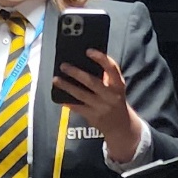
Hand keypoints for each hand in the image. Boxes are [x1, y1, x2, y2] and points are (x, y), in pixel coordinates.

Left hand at [59, 48, 143, 163]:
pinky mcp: (94, 116)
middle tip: (63, 65)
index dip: (101, 58)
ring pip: (81, 95)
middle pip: (92, 82)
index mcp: (118, 84)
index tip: (88, 51)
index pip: (112, 68)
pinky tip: (59, 97)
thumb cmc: (115, 100)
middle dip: (76, 73)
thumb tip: (83, 62)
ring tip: (56, 79)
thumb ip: (105, 76)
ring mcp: (102, 107)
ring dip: (67, 86)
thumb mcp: (116, 88)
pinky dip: (68, 102)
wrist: (121, 126)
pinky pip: (77, 107)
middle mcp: (111, 95)